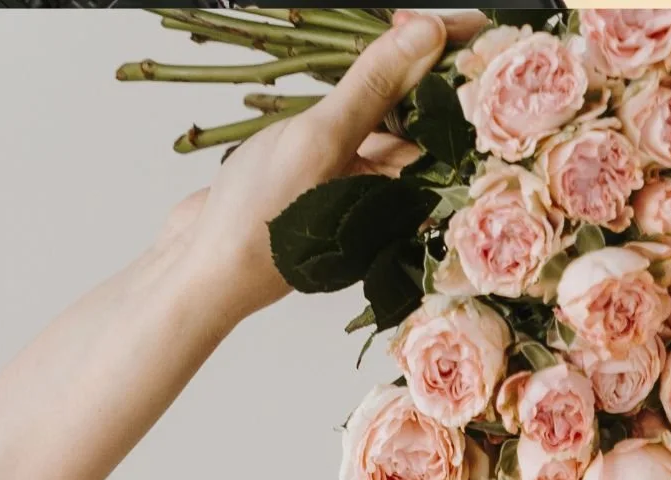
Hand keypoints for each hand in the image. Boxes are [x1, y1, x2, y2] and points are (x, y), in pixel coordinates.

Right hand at [148, 10, 487, 325]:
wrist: (205, 263)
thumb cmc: (263, 219)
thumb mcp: (322, 140)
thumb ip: (373, 86)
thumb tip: (429, 34)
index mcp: (404, 191)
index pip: (446, 117)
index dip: (453, 65)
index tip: (465, 19)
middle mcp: (388, 186)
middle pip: (420, 112)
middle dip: (421, 60)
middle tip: (413, 12)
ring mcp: (354, 176)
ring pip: (382, 111)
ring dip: (382, 70)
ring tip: (393, 22)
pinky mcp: (322, 168)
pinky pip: (349, 119)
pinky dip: (351, 88)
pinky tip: (348, 58)